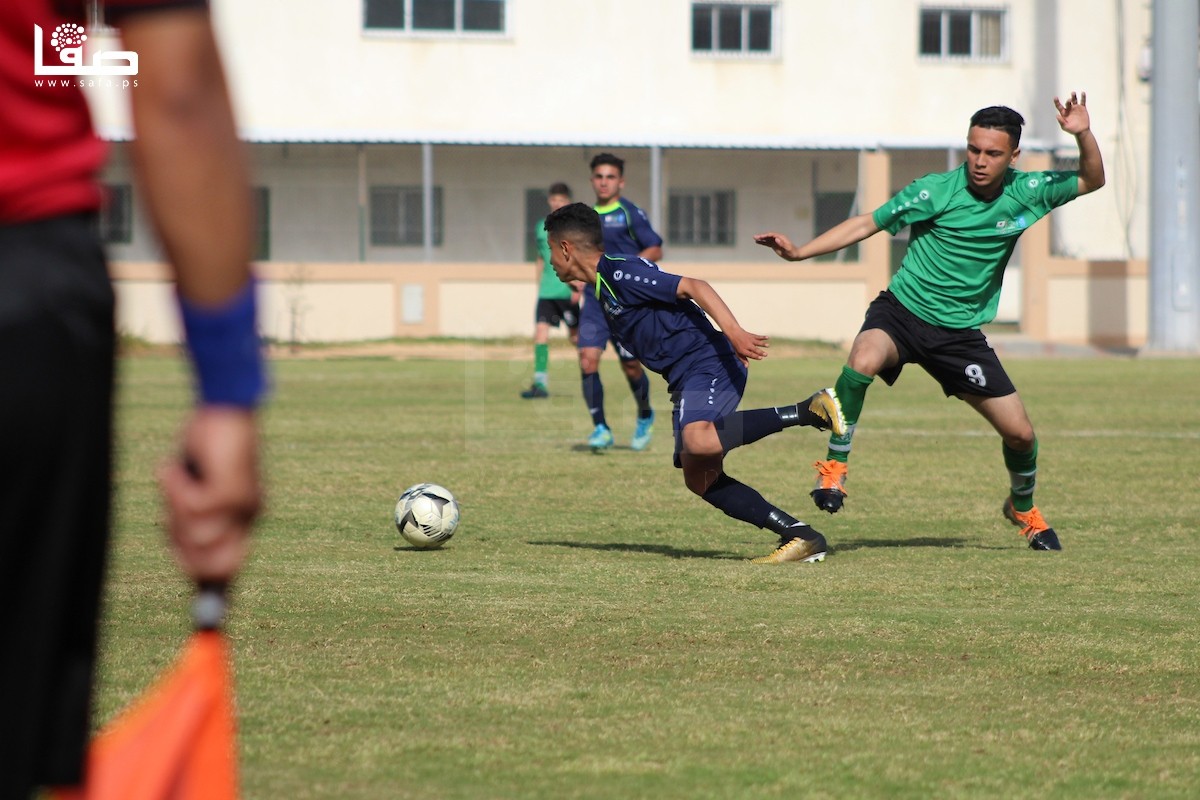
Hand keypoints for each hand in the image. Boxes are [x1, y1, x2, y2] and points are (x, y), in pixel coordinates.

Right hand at [158, 407, 260, 582]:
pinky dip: (174, 488)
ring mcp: (242, 506)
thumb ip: (189, 515)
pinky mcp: (230, 491)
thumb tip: (178, 548)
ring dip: (173, 509)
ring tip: (174, 479)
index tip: (187, 582)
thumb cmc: (207, 444)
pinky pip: (192, 508)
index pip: (227, 567)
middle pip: (215, 567)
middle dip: (182, 550)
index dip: (203, 579)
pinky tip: (173, 466)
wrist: (225, 409)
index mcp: (242, 519)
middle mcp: (247, 517)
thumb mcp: (196, 486)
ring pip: (197, 537)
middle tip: (165, 519)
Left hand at [725, 327, 768, 365]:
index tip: (761, 358)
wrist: (735, 334)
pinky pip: (758, 336)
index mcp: (743, 350)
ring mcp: (750, 340)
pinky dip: (763, 337)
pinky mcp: (752, 336)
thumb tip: (747, 366)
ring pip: (757, 342)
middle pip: (755, 349)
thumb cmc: (737, 345)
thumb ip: (743, 359)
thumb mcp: (738, 353)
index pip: (750, 354)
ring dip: (763, 344)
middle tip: (766, 354)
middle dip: (760, 352)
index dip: (755, 356)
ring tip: (768, 345)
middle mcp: (747, 345)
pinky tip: (767, 337)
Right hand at [753, 232, 796, 260]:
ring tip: (754, 238)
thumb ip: (782, 244)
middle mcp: (778, 238)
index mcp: (781, 237)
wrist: (795, 255)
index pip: (771, 235)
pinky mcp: (775, 245)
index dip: (765, 235)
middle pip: (768, 236)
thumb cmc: (792, 252)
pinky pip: (767, 243)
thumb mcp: (788, 248)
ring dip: (761, 239)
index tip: (760, 237)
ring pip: (767, 239)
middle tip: (754, 237)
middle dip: (761, 236)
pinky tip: (758, 242)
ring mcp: (776, 242)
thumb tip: (776, 239)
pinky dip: (763, 242)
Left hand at [1054, 91, 1090, 135]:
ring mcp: (1076, 108)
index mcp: (1064, 113)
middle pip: (1068, 102)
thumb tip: (1057, 115)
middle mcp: (1069, 109)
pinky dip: (1083, 97)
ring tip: (1073, 93)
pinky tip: (1082, 93)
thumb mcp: (1065, 127)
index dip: (1057, 102)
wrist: (1081, 131)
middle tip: (1069, 100)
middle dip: (1068, 101)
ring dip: (1073, 96)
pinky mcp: (1082, 108)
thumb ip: (1061, 121)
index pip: (1059, 106)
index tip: (1055, 97)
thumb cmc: (1072, 130)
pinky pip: (1082, 101)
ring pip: (1074, 100)